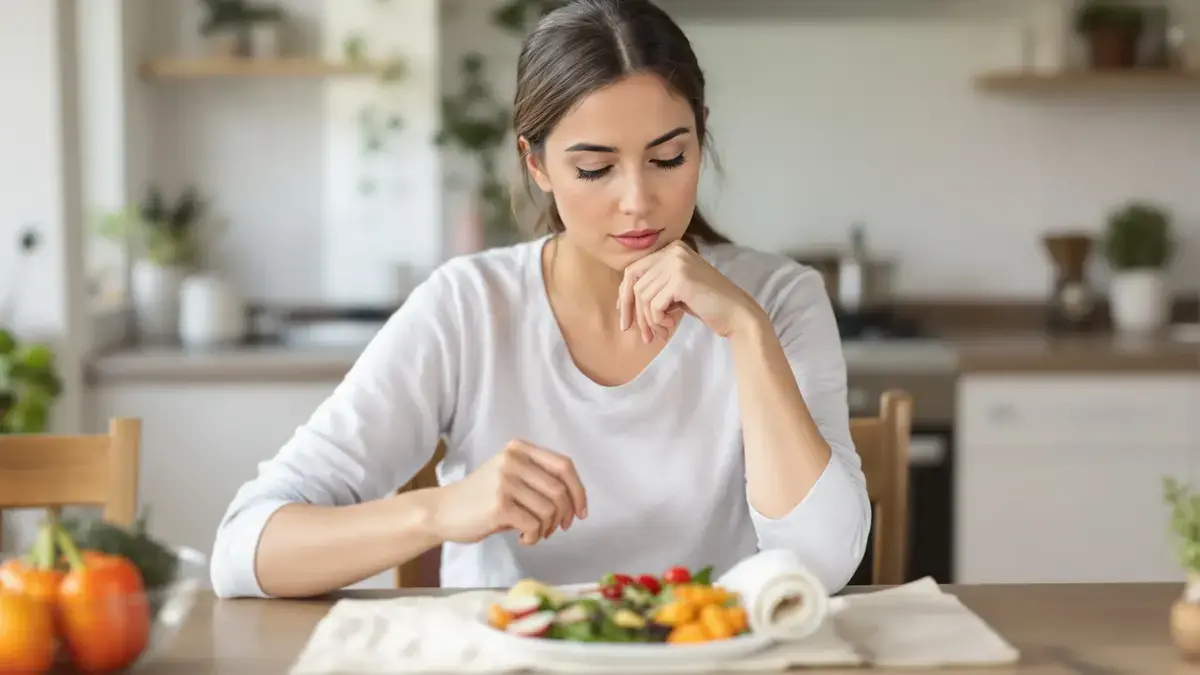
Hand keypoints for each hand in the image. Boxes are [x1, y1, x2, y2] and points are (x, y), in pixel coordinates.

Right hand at [429, 439, 587, 545]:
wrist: (443, 511)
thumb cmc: (481, 499)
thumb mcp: (510, 476)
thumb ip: (539, 480)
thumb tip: (575, 503)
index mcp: (519, 449)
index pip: (564, 465)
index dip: (579, 490)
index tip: (581, 512)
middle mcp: (513, 460)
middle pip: (560, 490)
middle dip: (564, 515)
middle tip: (558, 529)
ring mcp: (505, 481)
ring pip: (549, 510)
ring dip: (548, 528)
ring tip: (535, 533)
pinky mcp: (499, 505)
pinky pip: (533, 525)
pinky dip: (534, 537)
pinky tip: (523, 539)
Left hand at [618, 240, 763, 341]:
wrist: (736, 313)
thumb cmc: (706, 304)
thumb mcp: (675, 290)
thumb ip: (653, 286)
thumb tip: (621, 300)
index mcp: (671, 249)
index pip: (634, 270)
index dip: (625, 295)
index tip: (625, 317)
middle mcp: (673, 250)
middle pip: (635, 282)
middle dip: (633, 311)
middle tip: (641, 334)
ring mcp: (677, 263)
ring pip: (643, 295)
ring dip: (648, 320)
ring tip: (662, 331)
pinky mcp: (680, 279)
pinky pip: (653, 304)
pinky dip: (658, 320)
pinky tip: (670, 325)